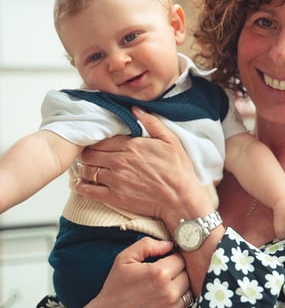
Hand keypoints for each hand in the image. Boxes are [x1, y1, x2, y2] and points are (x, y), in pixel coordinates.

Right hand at [63, 237, 190, 307]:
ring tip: (163, 294)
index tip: (163, 265)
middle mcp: (169, 294)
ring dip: (180, 293)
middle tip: (161, 280)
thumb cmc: (115, 288)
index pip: (181, 260)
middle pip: (188, 277)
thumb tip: (170, 244)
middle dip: (177, 275)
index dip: (172, 260)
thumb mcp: (124, 259)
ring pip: (189, 295)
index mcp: (158, 273)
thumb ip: (148, 245)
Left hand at [75, 108, 212, 223]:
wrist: (180, 198)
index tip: (95, 143)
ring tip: (85, 169)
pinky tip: (81, 184)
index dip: (95, 141)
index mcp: (131, 145)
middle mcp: (119, 161)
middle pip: (90, 154)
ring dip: (83, 169)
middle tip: (88, 155)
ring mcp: (115, 179)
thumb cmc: (178, 170)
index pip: (101, 139)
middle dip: (87, 154)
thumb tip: (136, 109)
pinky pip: (89, 190)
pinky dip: (81, 186)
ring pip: (87, 171)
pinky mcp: (114, 197)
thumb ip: (151, 123)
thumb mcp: (170, 140)